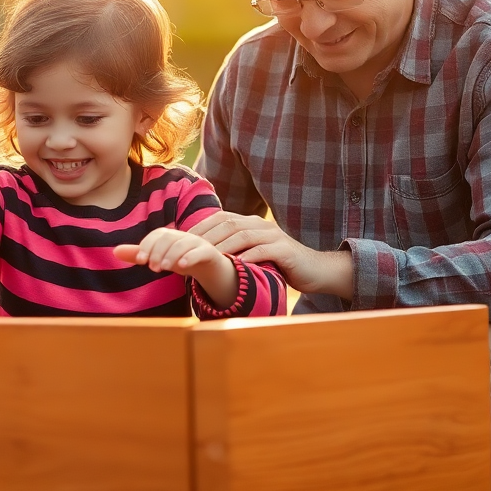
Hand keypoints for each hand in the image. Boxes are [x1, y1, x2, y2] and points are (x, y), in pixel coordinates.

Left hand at [113, 228, 237, 306]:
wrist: (207, 266)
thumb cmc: (179, 259)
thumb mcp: (158, 258)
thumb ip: (138, 254)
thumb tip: (114, 251)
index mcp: (170, 235)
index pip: (157, 235)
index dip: (147, 246)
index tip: (140, 261)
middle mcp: (183, 236)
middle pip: (169, 238)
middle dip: (158, 252)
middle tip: (152, 268)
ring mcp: (197, 243)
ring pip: (183, 244)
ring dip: (171, 256)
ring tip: (164, 268)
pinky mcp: (208, 252)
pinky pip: (200, 251)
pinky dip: (190, 257)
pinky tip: (182, 267)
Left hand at [187, 211, 353, 298]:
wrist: (314, 270)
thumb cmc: (277, 264)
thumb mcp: (250, 253)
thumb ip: (229, 249)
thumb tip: (197, 254)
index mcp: (247, 222)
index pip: (216, 219)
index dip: (196, 229)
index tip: (175, 243)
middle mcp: (258, 224)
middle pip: (226, 224)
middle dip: (201, 238)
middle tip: (180, 252)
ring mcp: (273, 235)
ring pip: (242, 235)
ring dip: (219, 247)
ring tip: (200, 260)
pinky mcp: (285, 250)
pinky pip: (263, 251)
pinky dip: (247, 257)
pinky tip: (233, 266)